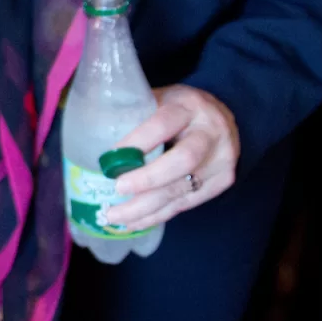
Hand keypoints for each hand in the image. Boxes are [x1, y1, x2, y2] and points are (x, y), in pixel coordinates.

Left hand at [100, 85, 238, 232]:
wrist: (226, 118)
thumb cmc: (181, 109)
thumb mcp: (162, 99)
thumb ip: (136, 115)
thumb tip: (95, 138)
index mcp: (190, 106)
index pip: (164, 124)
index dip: (138, 141)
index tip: (110, 156)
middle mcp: (211, 133)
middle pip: (183, 161)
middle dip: (147, 180)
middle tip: (117, 190)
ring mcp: (221, 160)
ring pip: (182, 189)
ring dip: (146, 208)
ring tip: (116, 216)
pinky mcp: (222, 182)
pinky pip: (186, 203)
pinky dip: (158, 215)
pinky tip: (136, 221)